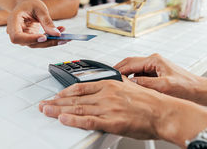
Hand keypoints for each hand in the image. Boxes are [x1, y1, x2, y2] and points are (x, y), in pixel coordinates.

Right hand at [7, 0, 66, 47]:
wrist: (24, 3)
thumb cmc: (29, 3)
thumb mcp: (39, 8)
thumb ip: (47, 21)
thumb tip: (57, 34)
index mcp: (13, 21)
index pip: (17, 36)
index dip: (30, 39)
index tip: (43, 37)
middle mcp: (16, 32)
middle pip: (29, 43)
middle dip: (46, 42)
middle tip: (62, 38)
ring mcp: (23, 36)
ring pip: (36, 44)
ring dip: (51, 42)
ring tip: (66, 37)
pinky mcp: (30, 38)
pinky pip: (41, 42)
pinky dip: (51, 39)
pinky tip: (62, 35)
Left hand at [40, 77, 167, 139]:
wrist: (164, 112)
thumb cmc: (149, 101)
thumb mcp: (128, 85)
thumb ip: (113, 85)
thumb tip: (103, 85)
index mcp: (109, 84)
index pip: (80, 87)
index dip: (65, 92)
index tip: (55, 95)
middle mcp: (106, 94)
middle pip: (75, 98)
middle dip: (56, 101)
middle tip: (43, 104)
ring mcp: (108, 108)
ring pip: (77, 108)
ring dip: (59, 110)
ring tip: (46, 111)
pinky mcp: (112, 122)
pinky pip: (88, 121)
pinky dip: (73, 120)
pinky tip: (63, 119)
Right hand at [114, 54, 201, 101]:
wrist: (200, 91)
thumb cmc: (187, 87)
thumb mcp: (164, 86)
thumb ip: (145, 83)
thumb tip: (130, 82)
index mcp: (154, 60)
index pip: (130, 62)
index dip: (118, 69)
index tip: (110, 75)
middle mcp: (154, 61)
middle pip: (130, 63)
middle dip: (119, 70)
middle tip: (110, 79)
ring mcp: (155, 67)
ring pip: (135, 69)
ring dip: (127, 76)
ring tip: (119, 85)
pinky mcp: (157, 73)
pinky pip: (141, 75)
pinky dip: (134, 80)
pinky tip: (132, 88)